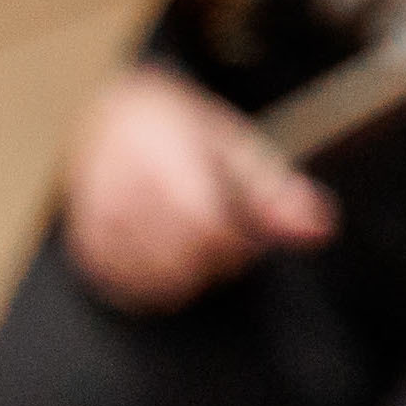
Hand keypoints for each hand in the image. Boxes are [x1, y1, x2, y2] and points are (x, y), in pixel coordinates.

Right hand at [62, 64, 328, 313]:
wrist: (103, 117)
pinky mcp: (87, 246)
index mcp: (172, 168)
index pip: (212, 232)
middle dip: (214, 262)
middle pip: (186, 264)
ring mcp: (103, 225)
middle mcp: (131, 198)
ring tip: (189, 247)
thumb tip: (318, 231)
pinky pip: (123, 288)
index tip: (245, 235)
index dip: (239, 245)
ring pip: (156, 283)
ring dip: (184, 275)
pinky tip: (158, 260)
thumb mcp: (237, 148)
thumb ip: (277, 195)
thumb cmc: (172, 130)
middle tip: (219, 239)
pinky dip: (148, 283)